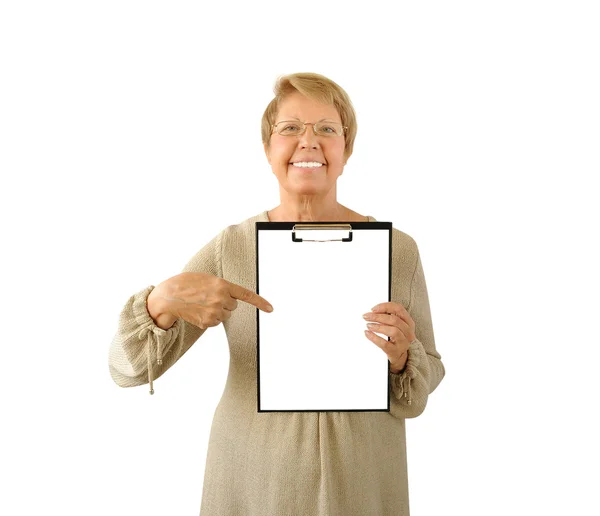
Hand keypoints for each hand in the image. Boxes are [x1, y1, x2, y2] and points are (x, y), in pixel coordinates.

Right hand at [154, 272, 273, 329]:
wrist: (168, 296)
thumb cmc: (185, 284)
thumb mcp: (206, 279)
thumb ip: (220, 286)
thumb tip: (229, 298)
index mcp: (222, 285)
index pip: (246, 294)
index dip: (260, 302)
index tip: (271, 309)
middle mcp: (221, 299)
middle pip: (233, 306)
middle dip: (224, 302)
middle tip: (209, 297)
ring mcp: (215, 312)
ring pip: (225, 315)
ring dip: (217, 310)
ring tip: (201, 304)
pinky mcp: (208, 322)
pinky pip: (215, 322)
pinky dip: (209, 318)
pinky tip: (198, 311)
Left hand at [363, 302, 415, 372]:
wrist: (400, 357)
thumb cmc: (396, 338)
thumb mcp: (396, 326)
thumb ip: (388, 317)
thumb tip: (373, 312)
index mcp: (408, 322)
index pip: (399, 309)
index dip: (385, 306)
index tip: (373, 309)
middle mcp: (408, 332)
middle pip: (394, 320)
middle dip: (378, 316)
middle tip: (366, 316)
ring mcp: (403, 343)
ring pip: (393, 331)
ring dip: (378, 327)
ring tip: (368, 325)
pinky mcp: (396, 352)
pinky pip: (385, 344)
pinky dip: (375, 338)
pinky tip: (368, 334)